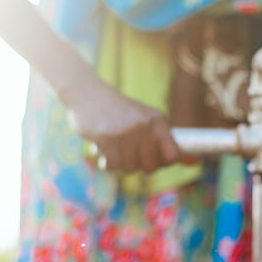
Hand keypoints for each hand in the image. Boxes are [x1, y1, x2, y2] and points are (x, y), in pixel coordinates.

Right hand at [62, 79, 178, 172]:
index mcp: (158, 120)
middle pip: (151, 167)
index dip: (162, 163)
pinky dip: (107, 163)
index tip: (151, 160)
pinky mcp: (107, 137)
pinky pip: (112, 165)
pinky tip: (103, 151)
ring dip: (120, 164)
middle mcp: (145, 125)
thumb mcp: (144, 117)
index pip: (172, 155)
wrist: (89, 94)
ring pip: (130, 168)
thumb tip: (173, 161)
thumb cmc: (118, 111)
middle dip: (139, 167)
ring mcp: (126, 131)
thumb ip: (157, 137)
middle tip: (129, 158)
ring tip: (114, 151)